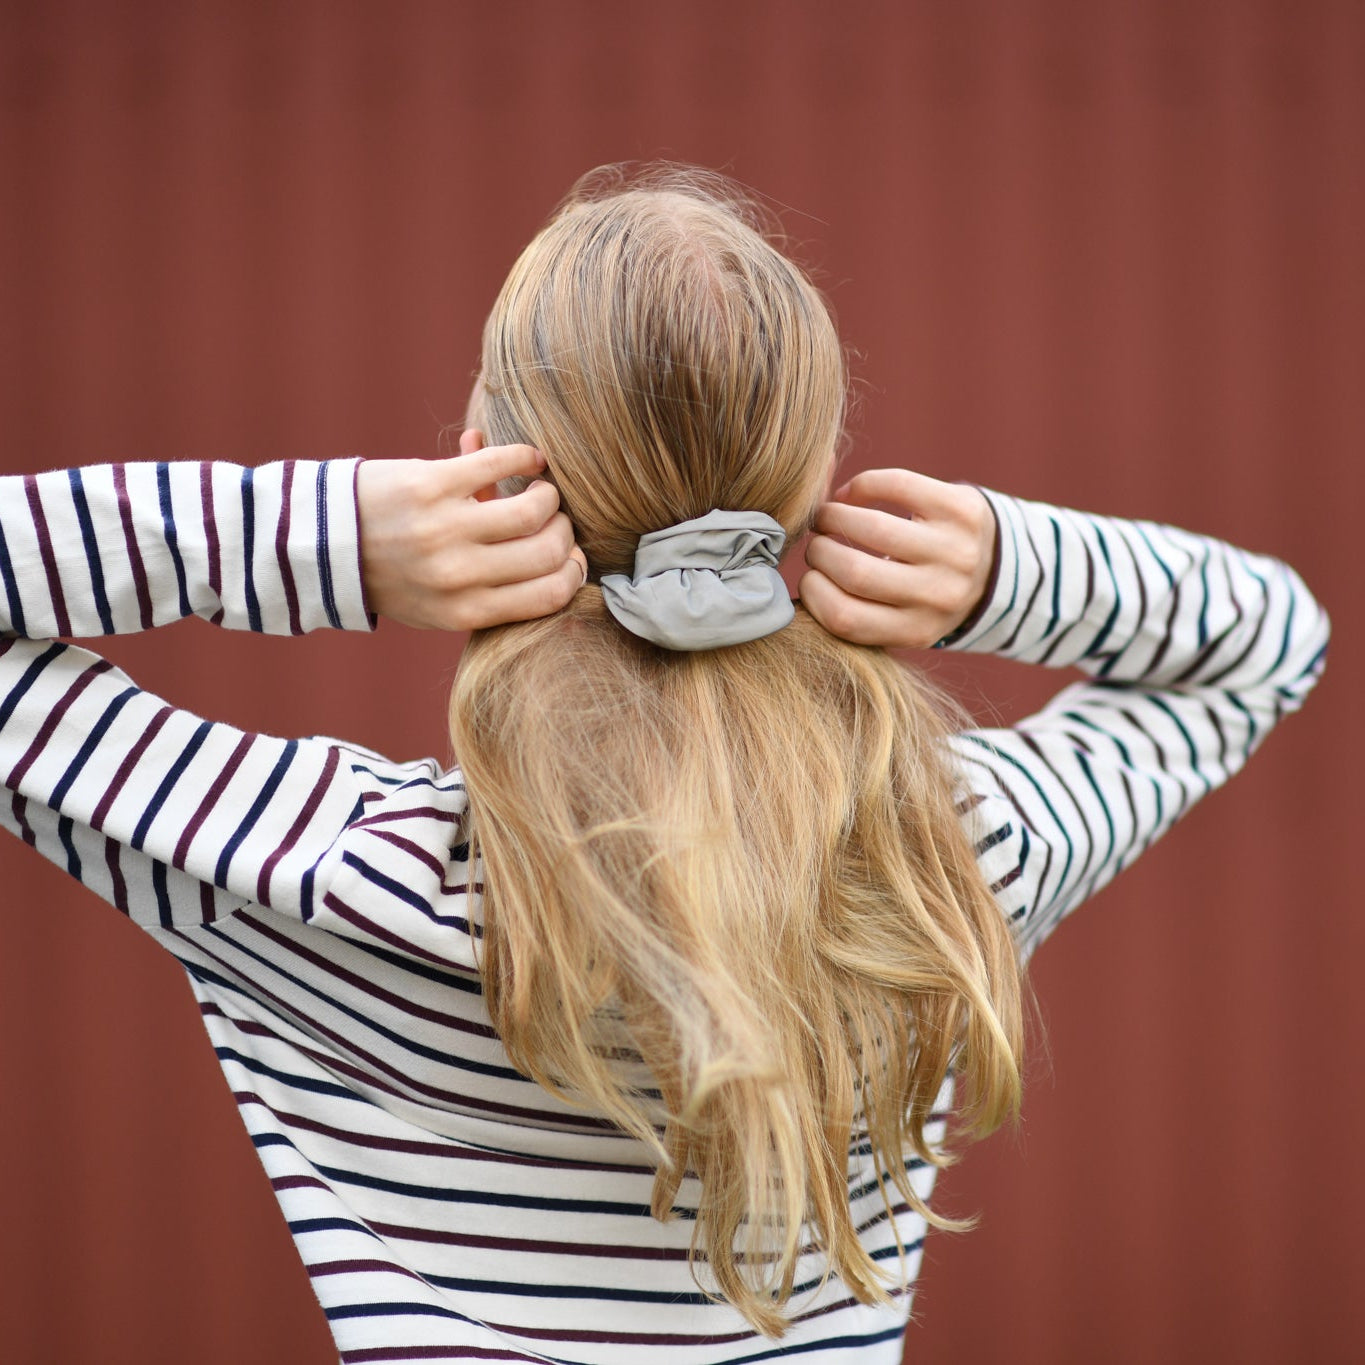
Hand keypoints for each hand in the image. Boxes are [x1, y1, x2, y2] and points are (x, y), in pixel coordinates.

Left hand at [356, 431, 587, 630]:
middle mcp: (457, 575)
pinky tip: (531, 460)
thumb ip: (499, 593)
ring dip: (547, 496)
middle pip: (548, 552)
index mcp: (464, 612)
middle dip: (564, 532)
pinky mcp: (432, 484)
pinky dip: (526, 458)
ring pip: (532, 510)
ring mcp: (445, 528)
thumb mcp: (439, 605)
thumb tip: (566, 566)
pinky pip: (500, 464)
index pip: (550, 595)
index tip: (570, 556)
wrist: (323, 544)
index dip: (574, 572)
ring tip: (540, 491)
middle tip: (554, 520)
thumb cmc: (391, 578)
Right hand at [799, 469, 995, 648]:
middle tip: (817, 545)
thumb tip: (795, 592)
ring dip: (834, 516)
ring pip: (872, 526)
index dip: (812, 593)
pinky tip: (852, 495)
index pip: (846, 617)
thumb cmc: (925, 596)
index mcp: (917, 630)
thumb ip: (858, 611)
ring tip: (827, 518)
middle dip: (819, 553)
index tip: (808, 579)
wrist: (997, 569)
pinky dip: (862, 486)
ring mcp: (955, 550)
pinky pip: (896, 485)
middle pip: (855, 572)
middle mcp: (940, 594)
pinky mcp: (961, 509)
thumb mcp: (901, 620)